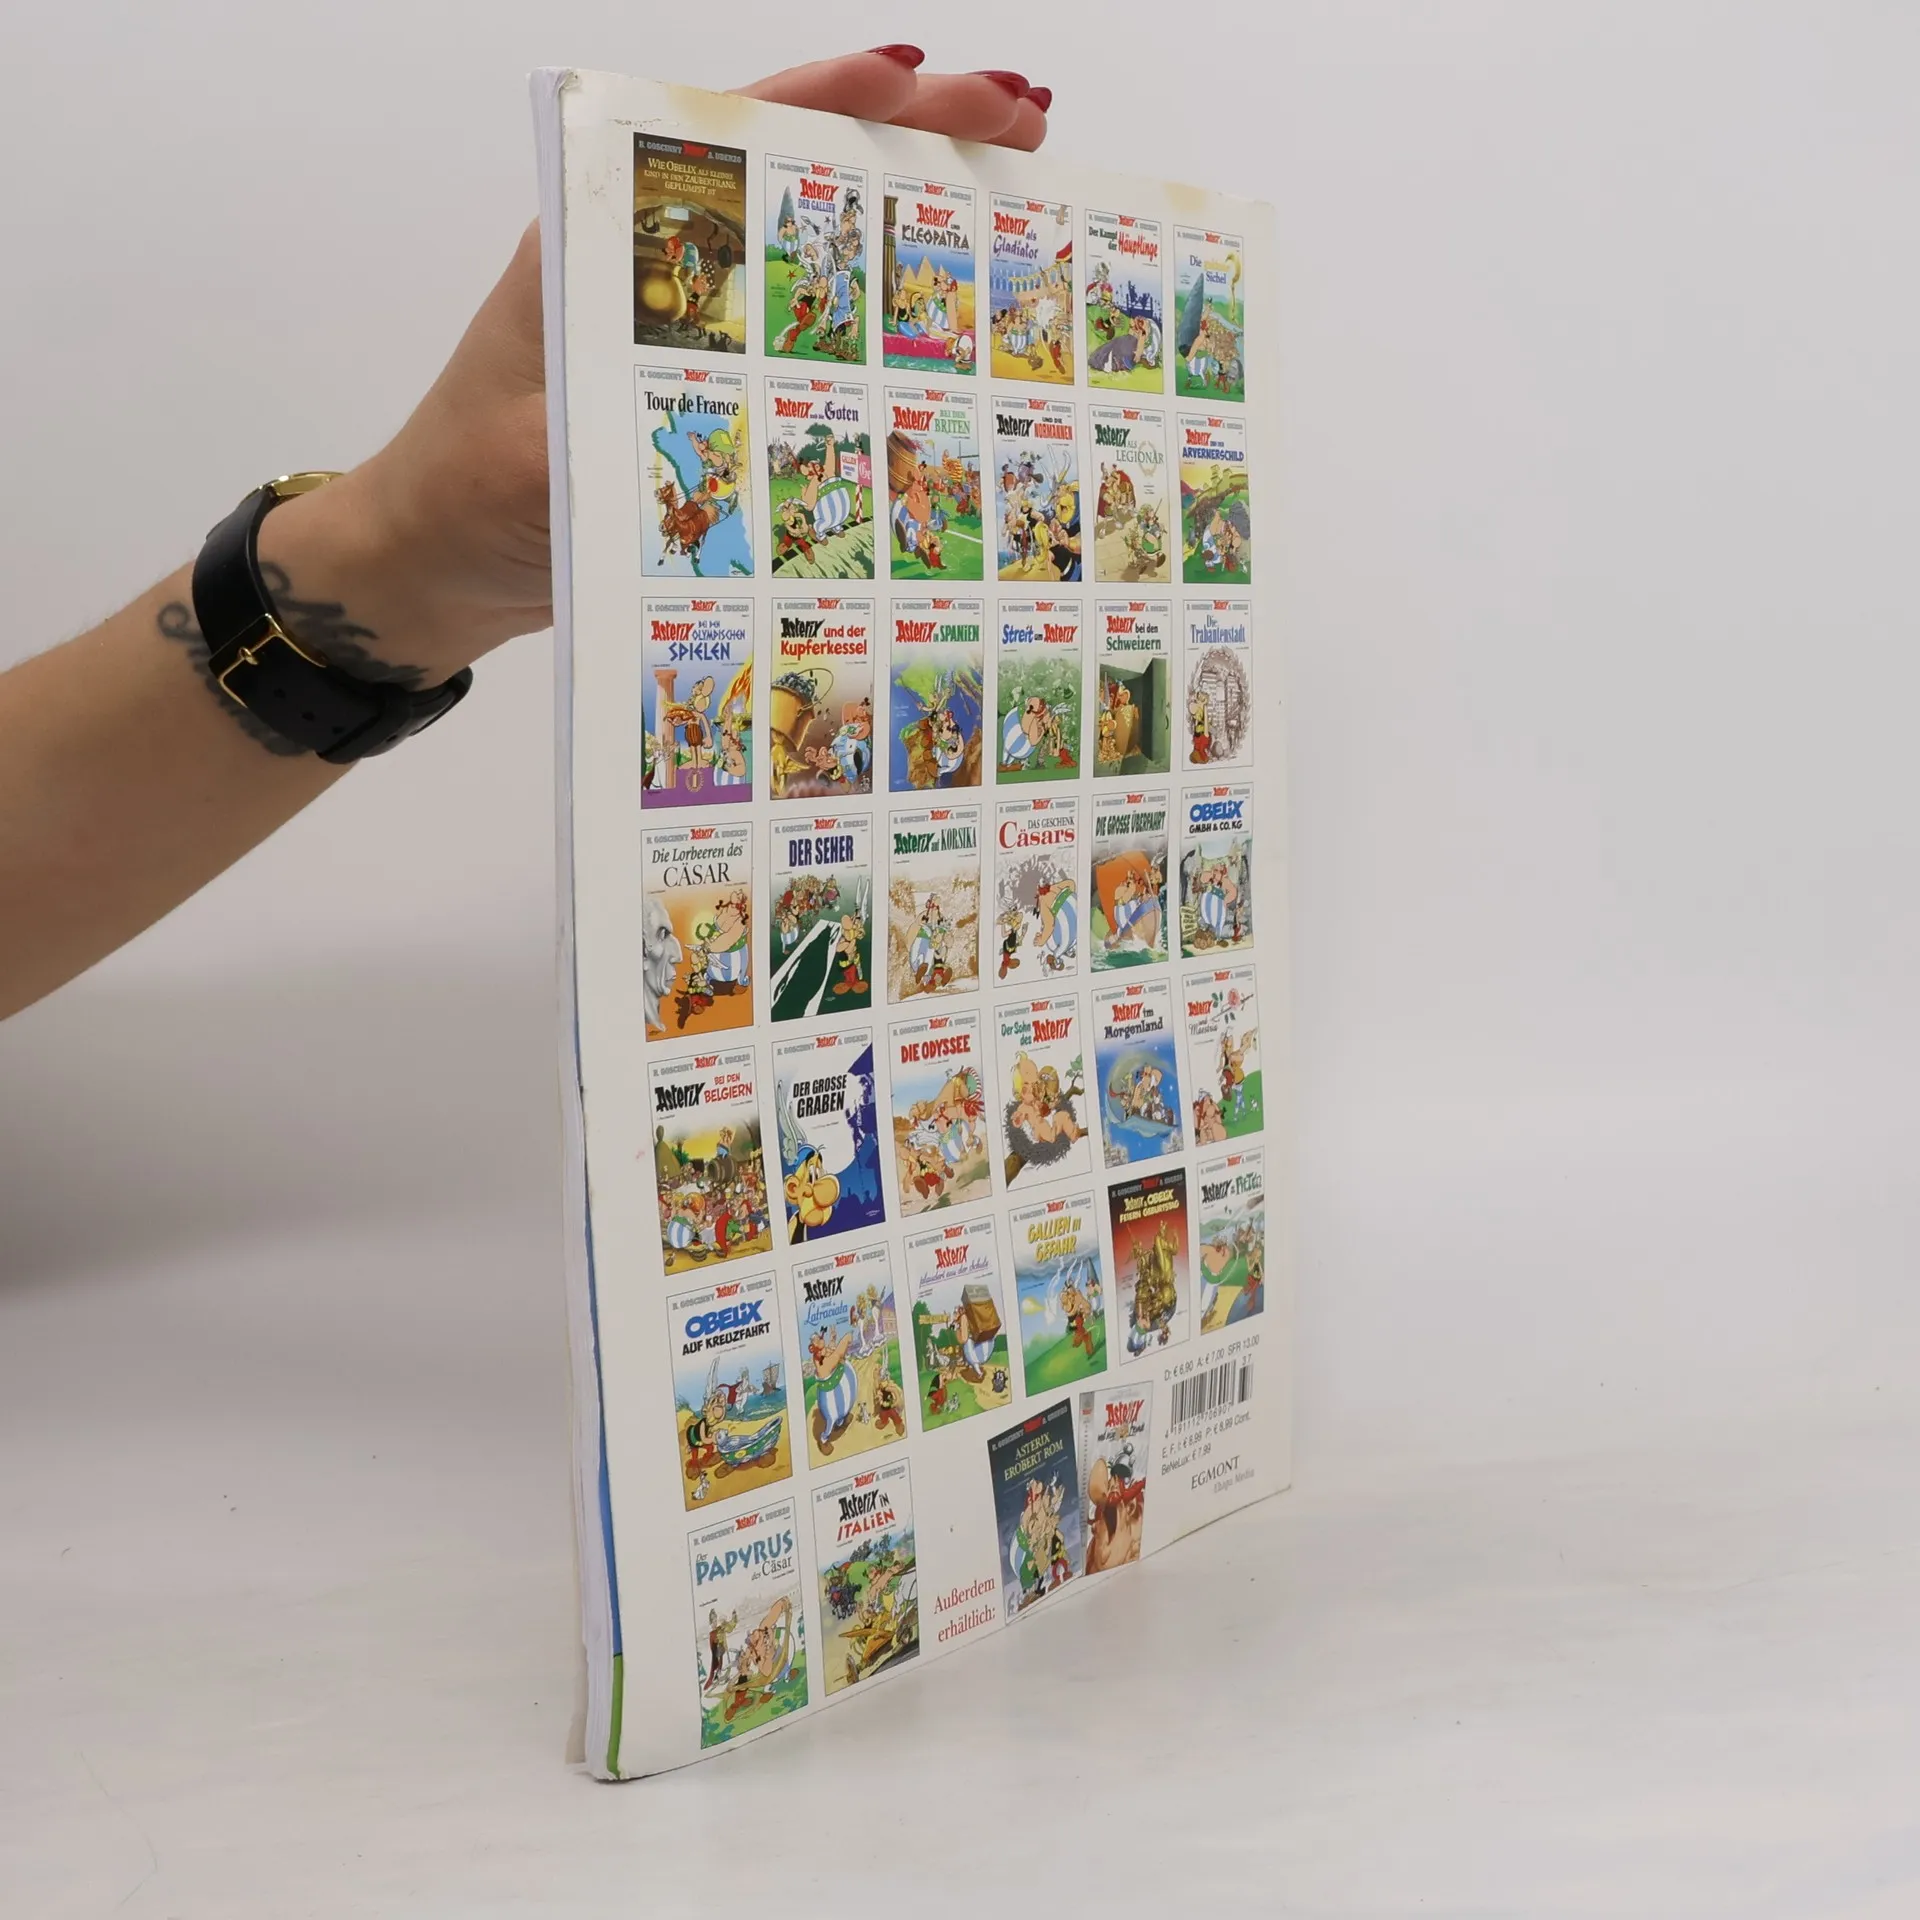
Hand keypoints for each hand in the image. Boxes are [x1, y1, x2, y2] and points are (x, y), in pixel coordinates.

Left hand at [276, 51, 1049, 678]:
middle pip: (804, 172)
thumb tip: (718, 430)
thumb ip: (608, 435)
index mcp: (609, 242)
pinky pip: (817, 338)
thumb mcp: (533, 462)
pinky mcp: (712, 390)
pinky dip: (888, 319)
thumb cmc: (463, 496)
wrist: (429, 565)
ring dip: (919, 221)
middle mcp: (660, 265)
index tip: (934, 80)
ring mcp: (692, 326)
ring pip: (823, 247)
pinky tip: (957, 326)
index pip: (740, 136)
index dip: (841, 99)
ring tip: (1027, 193)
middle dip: (918, 137)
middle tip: (1028, 120)